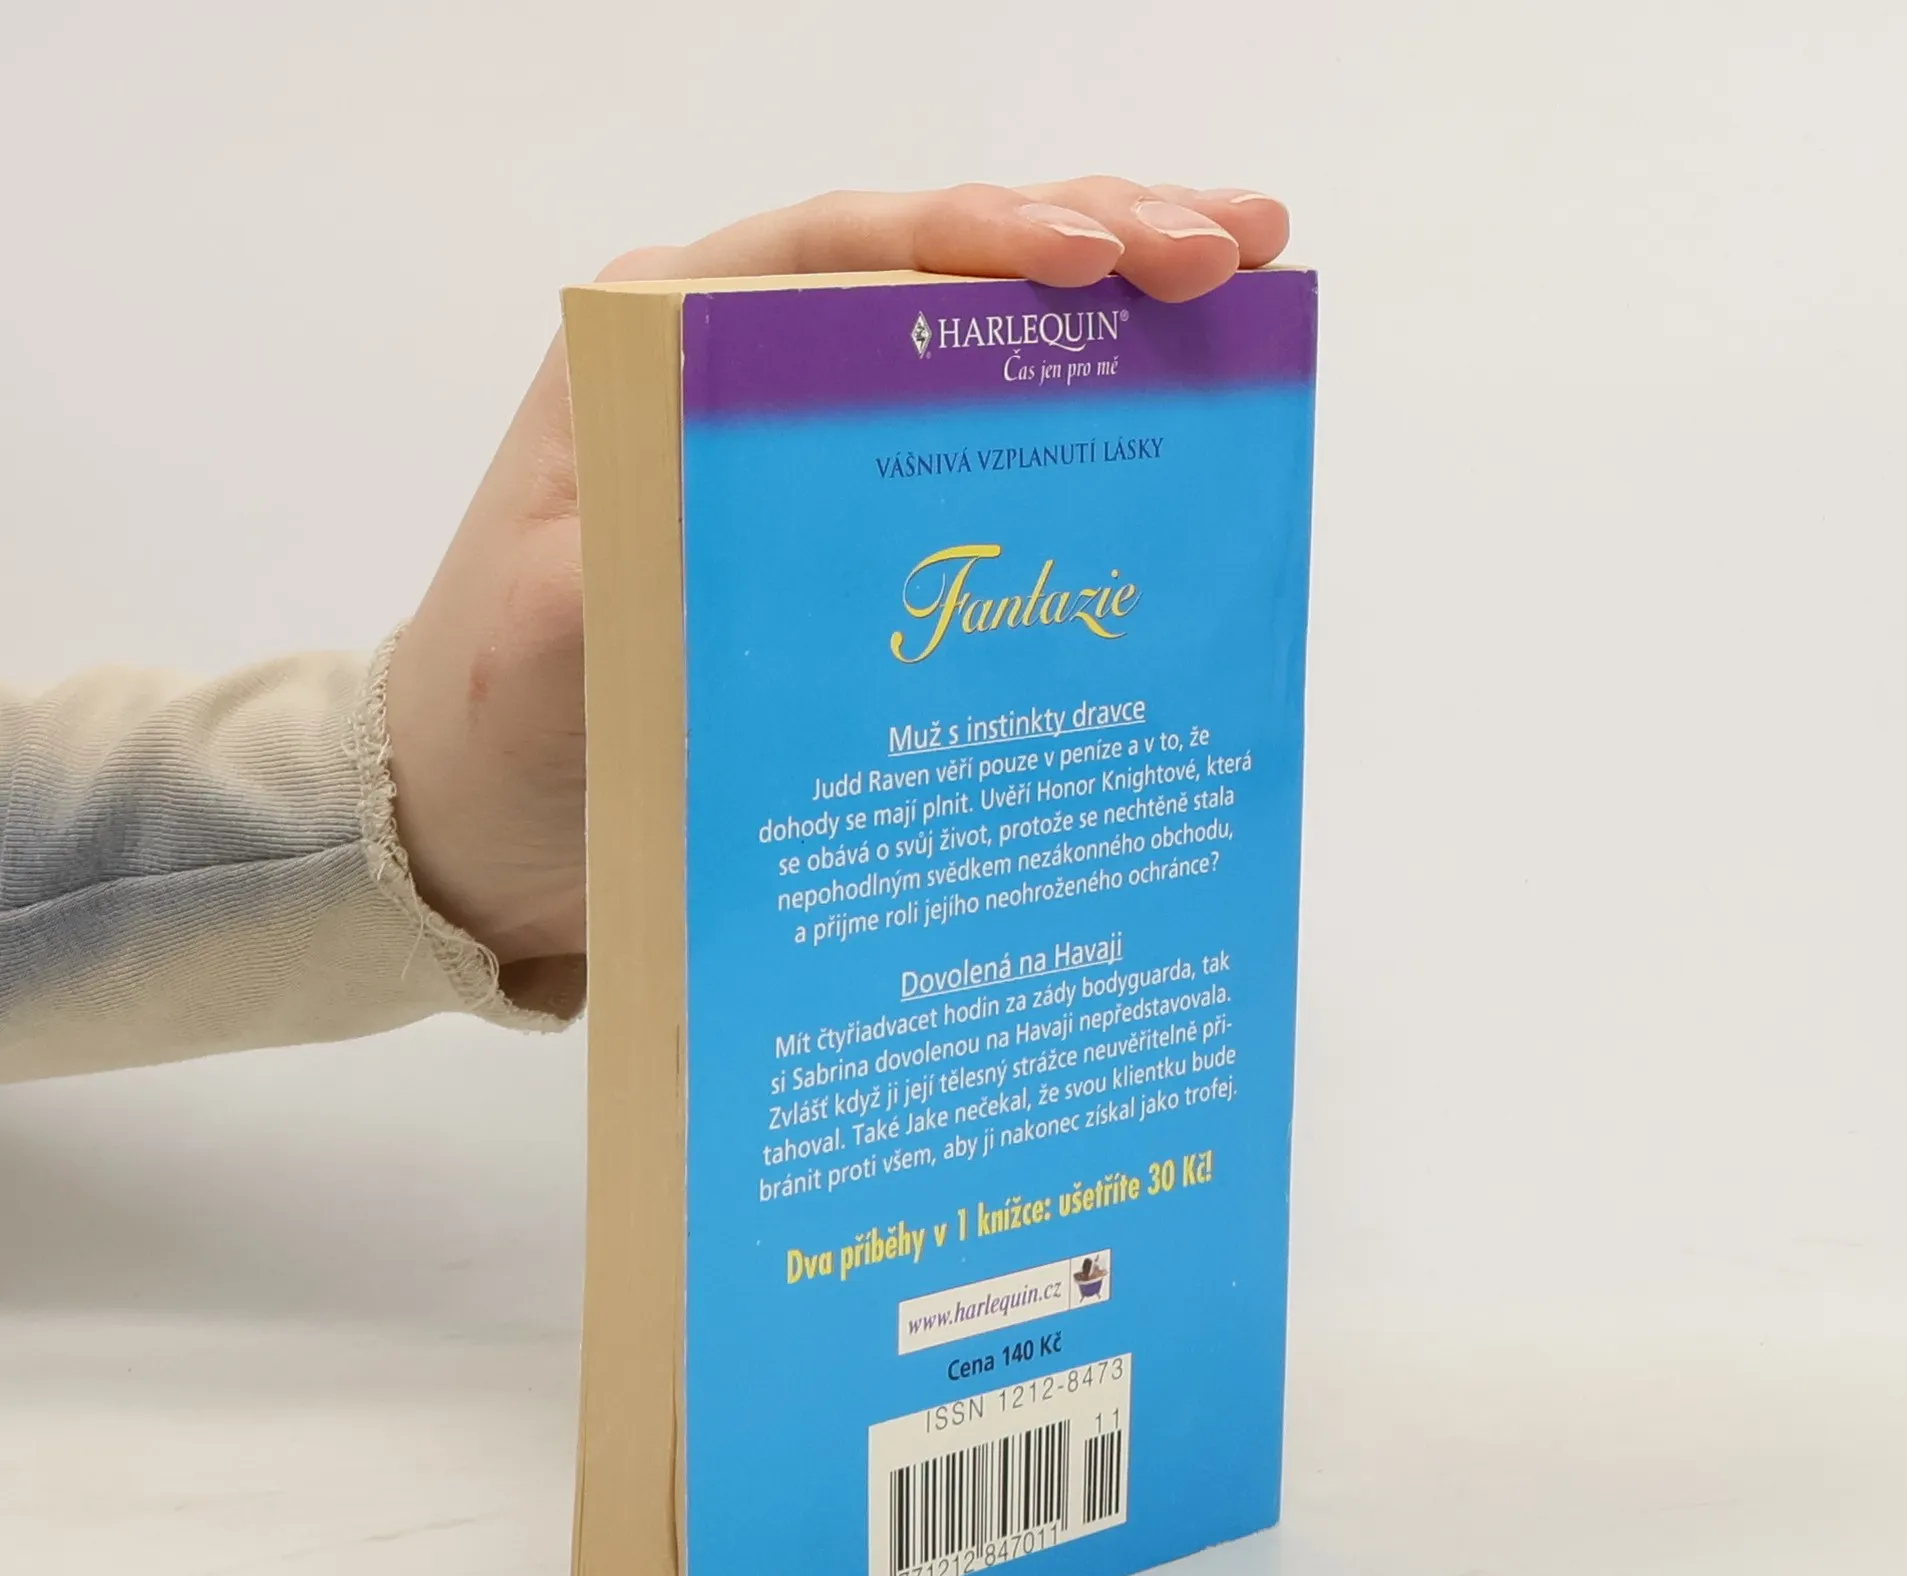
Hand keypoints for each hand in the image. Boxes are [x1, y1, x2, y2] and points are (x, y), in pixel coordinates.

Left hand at [383, 179, 1289, 991]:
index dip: (978, 240)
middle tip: (1234, 247)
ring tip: (1245, 280)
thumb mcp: (548, 639)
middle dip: (1092, 240)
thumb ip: (640, 556)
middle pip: (935, 272)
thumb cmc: (496, 724)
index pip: (842, 254)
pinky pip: (975, 452)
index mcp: (664, 352)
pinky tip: (1173, 412)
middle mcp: (743, 372)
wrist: (483, 826)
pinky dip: (1075, 426)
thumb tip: (766, 498)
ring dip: (1111, 309)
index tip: (1096, 252)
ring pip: (974, 345)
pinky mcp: (846, 532)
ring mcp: (806, 448)